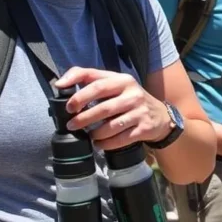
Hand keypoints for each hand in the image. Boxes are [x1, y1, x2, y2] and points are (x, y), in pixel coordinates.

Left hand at [56, 67, 171, 150]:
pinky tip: (100, 143)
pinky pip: (120, 139)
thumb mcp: (115, 83)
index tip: (68, 106)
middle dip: (83, 119)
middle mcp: (133, 94)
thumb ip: (89, 78)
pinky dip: (106, 143)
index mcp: (122, 80)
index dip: (79, 95)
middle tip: (72, 125)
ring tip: (88, 135)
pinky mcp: (144, 128)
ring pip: (111, 126)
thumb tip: (60, 83)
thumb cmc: (130, 98)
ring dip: (94, 133)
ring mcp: (140, 112)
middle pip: (102, 108)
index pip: (97, 84)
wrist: (160, 115)